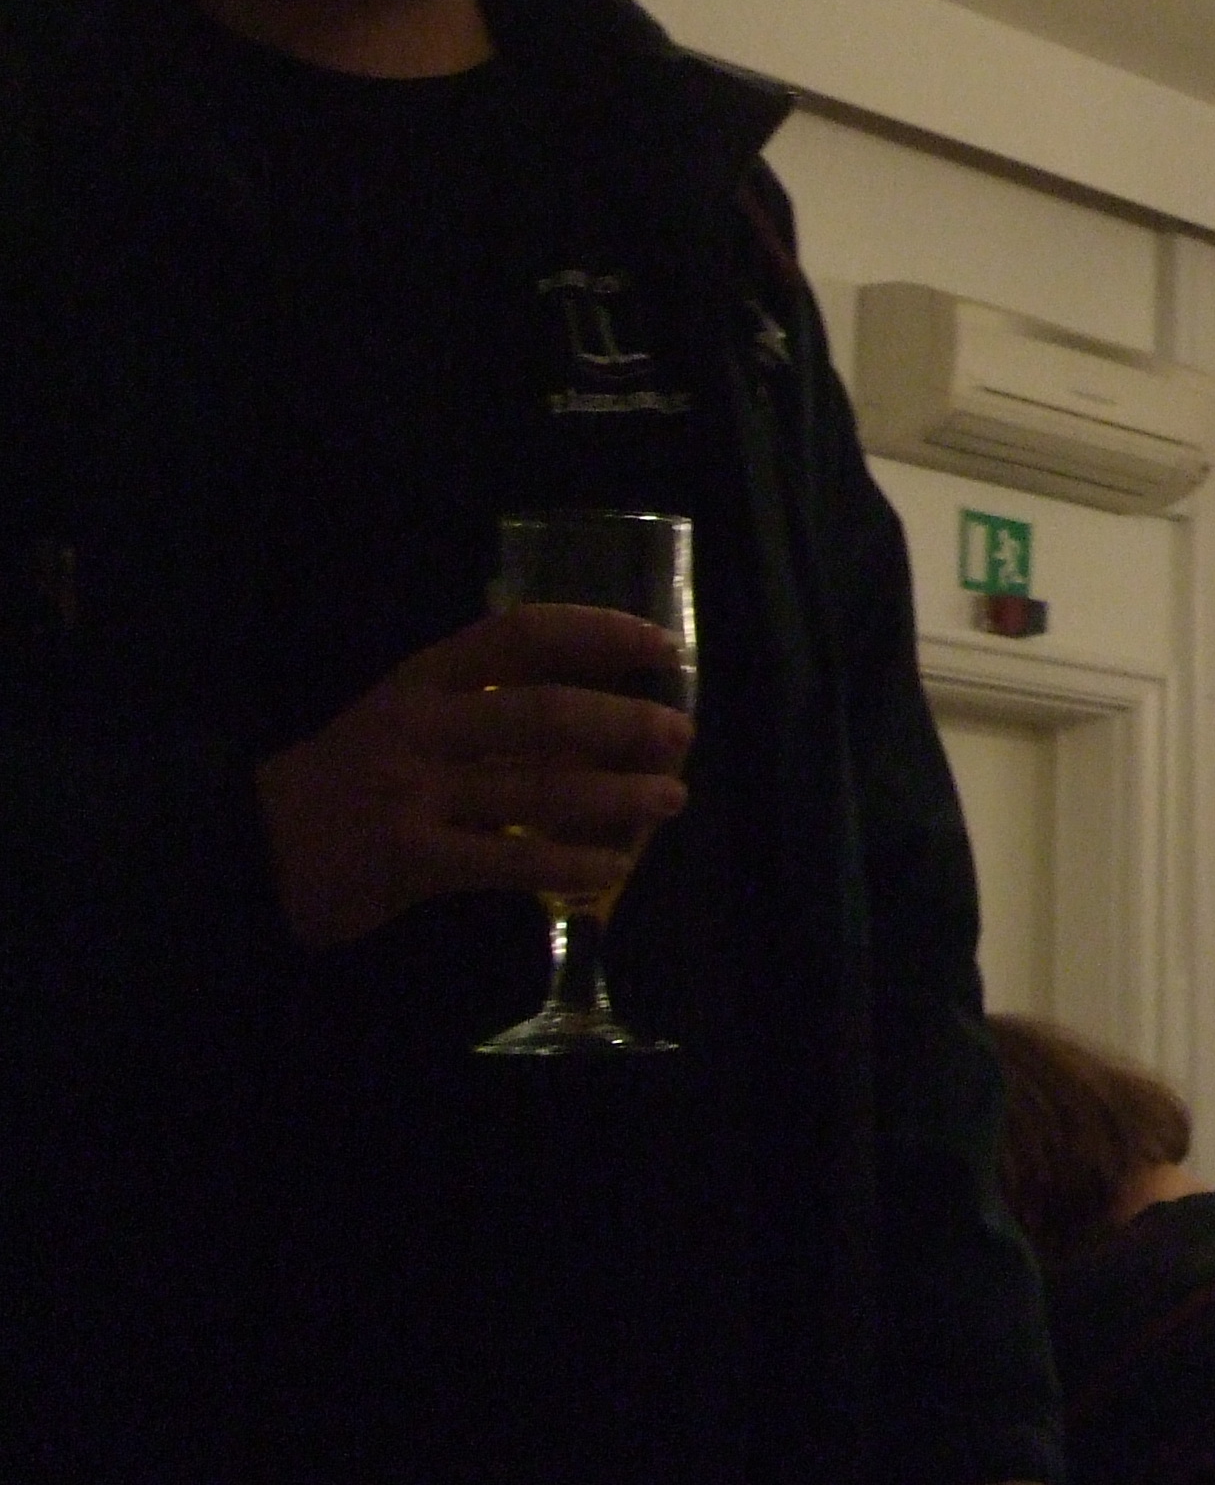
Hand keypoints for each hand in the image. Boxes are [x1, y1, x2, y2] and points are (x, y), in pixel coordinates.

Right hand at [254, 604, 693, 949]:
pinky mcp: (410, 858)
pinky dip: (570, 863)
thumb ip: (478, 704)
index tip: (661, 646)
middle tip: (681, 734)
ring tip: (670, 798)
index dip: (599, 632)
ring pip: (538, 787)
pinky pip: (510, 859)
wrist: (248, 850)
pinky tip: (613, 868)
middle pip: (544, 713)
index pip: (522, 635)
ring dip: (617, 795)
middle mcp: (420, 727)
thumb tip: (594, 707)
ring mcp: (413, 794)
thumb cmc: (345, 779)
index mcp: (422, 679)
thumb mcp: (403, 716)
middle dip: (624, 723)